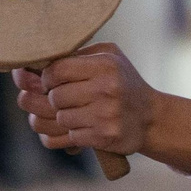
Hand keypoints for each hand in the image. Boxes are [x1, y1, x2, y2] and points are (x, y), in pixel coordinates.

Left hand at [14, 43, 152, 156]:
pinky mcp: (105, 137)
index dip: (47, 78)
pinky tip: (86, 126)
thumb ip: (79, 54)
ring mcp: (106, 115)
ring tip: (78, 113)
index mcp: (105, 65)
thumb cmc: (124, 83)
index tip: (51, 82)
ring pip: (61, 118)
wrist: (151, 118)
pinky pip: (71, 137)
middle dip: (55, 99)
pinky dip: (74, 133)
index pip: (56, 70)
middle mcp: (106, 89)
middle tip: (64, 99)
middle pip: (55, 97)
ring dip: (65, 117)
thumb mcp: (110, 57)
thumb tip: (39, 61)